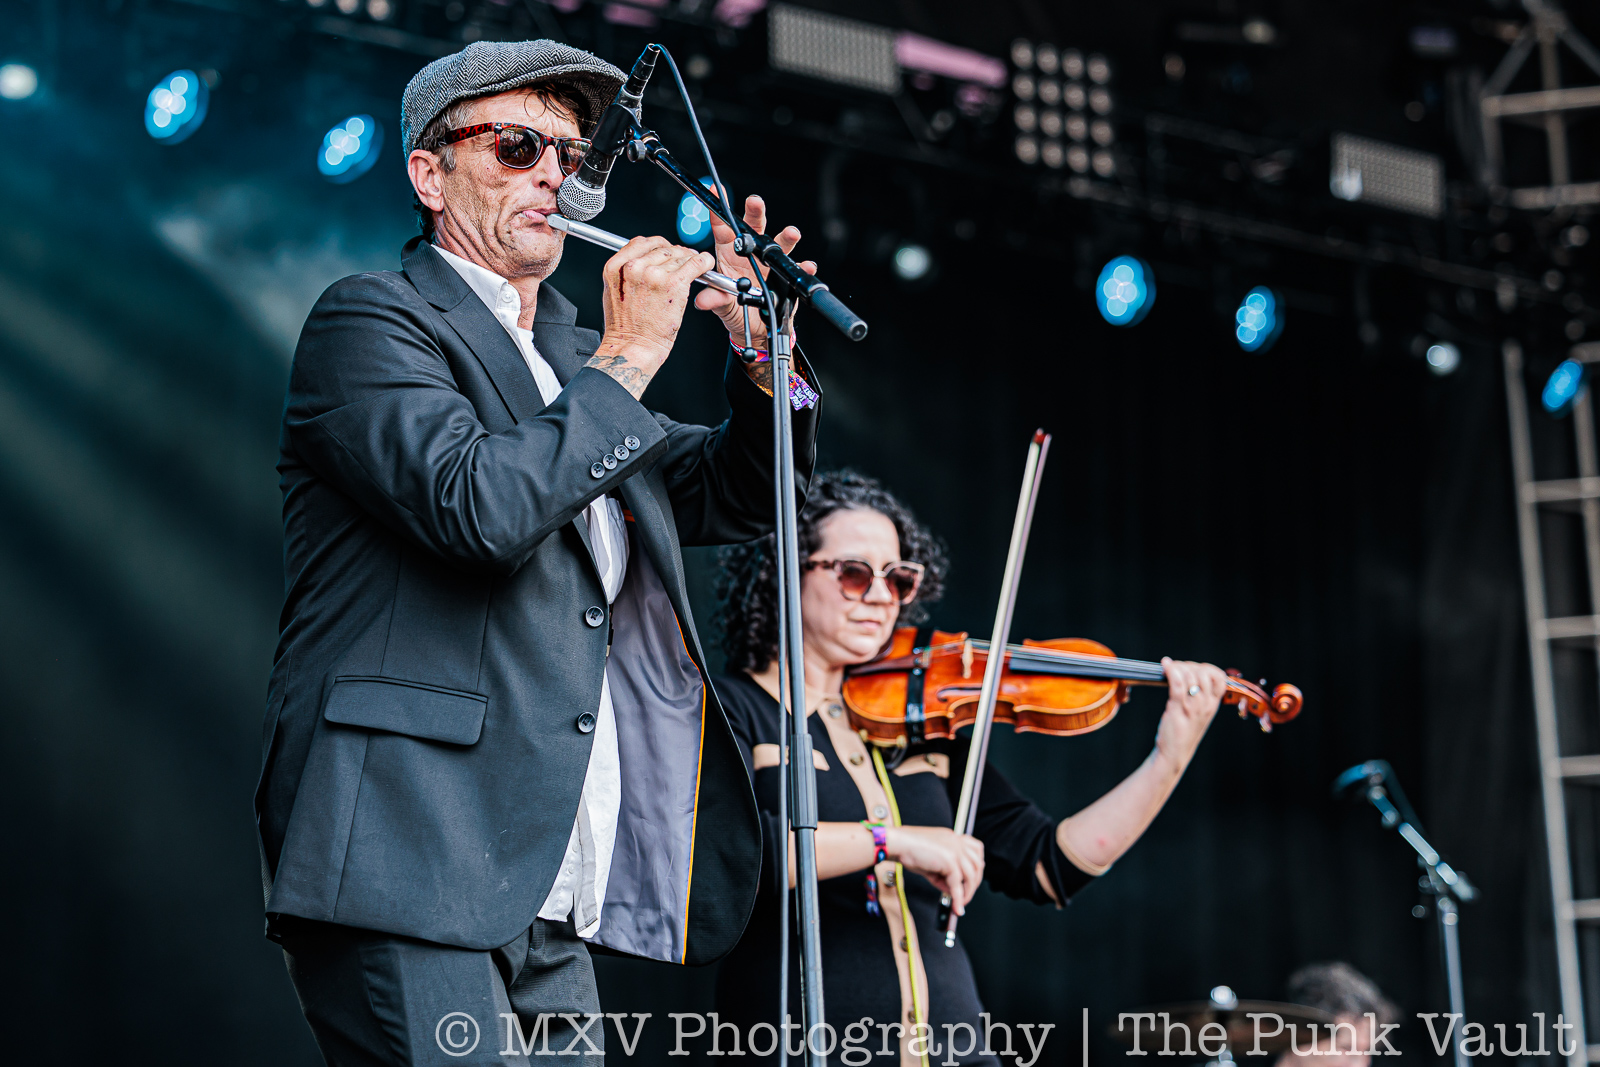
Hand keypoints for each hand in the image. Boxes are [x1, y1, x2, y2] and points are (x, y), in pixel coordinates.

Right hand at [588, 236, 715, 398]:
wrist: (633, 346)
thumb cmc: (625, 326)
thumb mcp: (614, 292)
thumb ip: (625, 272)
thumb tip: (642, 260)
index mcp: (616, 267)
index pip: (641, 242)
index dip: (657, 245)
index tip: (665, 249)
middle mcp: (634, 267)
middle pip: (661, 247)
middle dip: (675, 251)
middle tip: (683, 258)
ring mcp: (655, 274)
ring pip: (678, 255)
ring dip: (689, 258)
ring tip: (695, 265)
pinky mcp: (674, 284)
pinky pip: (695, 263)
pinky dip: (704, 262)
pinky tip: (706, 264)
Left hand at [694, 194, 815, 348]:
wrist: (754, 328)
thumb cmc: (735, 309)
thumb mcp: (721, 305)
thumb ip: (714, 299)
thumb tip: (702, 301)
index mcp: (729, 254)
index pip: (722, 229)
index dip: (718, 212)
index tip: (715, 194)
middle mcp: (750, 255)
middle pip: (753, 229)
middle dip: (755, 213)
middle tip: (755, 201)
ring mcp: (769, 265)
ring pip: (778, 246)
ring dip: (786, 238)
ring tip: (792, 233)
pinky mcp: (785, 280)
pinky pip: (795, 272)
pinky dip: (802, 267)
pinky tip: (807, 265)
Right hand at [885, 825, 984, 914]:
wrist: (896, 844)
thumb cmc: (908, 850)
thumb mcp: (930, 863)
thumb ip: (944, 875)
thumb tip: (952, 891)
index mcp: (953, 837)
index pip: (976, 849)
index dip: (977, 866)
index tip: (971, 880)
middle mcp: (957, 842)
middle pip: (977, 865)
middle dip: (974, 883)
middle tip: (965, 897)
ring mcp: (955, 850)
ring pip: (970, 876)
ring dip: (967, 893)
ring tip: (959, 904)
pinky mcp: (949, 861)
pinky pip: (958, 885)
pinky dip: (958, 899)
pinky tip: (957, 908)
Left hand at [1154, 658, 1228, 769]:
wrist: (1173, 754)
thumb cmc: (1182, 732)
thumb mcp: (1198, 714)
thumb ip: (1199, 697)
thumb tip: (1190, 674)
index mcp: (1212, 705)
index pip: (1220, 678)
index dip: (1208, 668)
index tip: (1194, 668)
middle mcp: (1205, 705)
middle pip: (1204, 673)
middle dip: (1189, 665)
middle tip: (1177, 668)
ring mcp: (1192, 707)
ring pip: (1190, 676)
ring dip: (1178, 667)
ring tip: (1169, 668)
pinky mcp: (1178, 708)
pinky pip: (1177, 683)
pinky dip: (1170, 670)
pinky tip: (1165, 665)